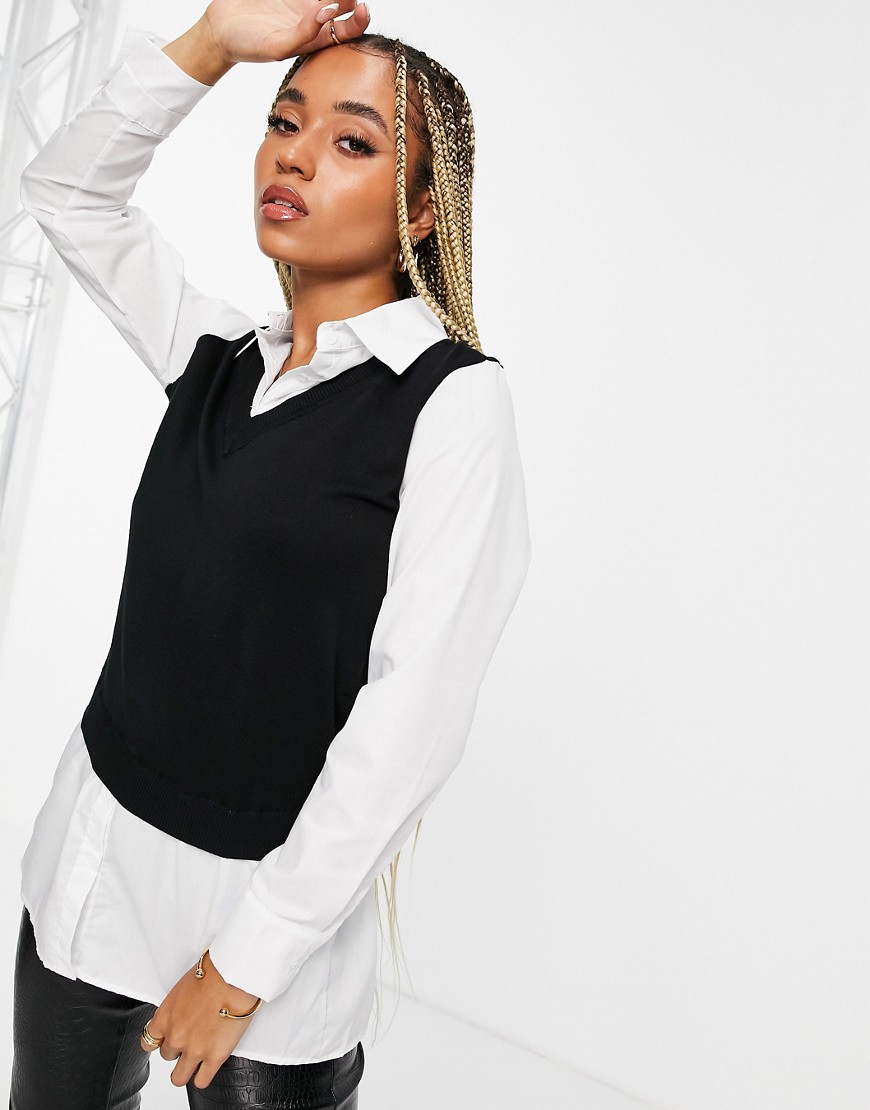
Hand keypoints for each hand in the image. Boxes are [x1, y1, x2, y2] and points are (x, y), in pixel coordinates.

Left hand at [140, 949, 262, 1089]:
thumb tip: (185, 1007)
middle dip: (178, 1048)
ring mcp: (194, 1050)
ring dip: (186, 1069)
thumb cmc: (213, 973)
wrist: (232, 977)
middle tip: (192, 1038)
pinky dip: (203, 1077)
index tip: (165, 1040)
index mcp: (165, 1017)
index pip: (148, 1042)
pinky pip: (201, 1081)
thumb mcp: (184, 986)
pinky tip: (208, 1066)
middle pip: (167, 1056)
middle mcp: (175, 1037)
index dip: (159, 1042)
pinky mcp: (214, 1057)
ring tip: (197, 1060)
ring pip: (178, 1077)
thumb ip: (178, 1005)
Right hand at [202, 0, 370, 64]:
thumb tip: (331, 11)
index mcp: (317, 36)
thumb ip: (307, 33)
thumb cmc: (248, 46)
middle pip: (341, 0)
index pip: (349, 28)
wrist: (218, 30)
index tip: (361, 4)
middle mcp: (313, 15)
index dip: (360, 17)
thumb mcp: (278, 47)